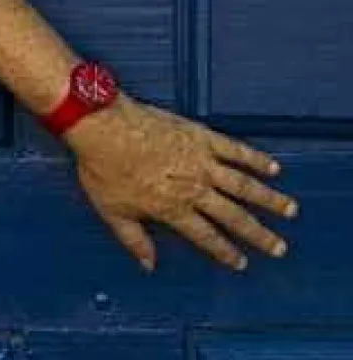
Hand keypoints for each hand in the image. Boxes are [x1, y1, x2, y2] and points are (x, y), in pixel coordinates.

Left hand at [66, 96, 298, 271]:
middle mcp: (194, 188)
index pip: (206, 236)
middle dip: (258, 234)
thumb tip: (148, 265)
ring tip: (289, 210)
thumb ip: (134, 240)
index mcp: (173, 208)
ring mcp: (201, 162)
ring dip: (268, 199)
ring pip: (243, 185)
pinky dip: (255, 159)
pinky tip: (273, 168)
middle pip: (233, 216)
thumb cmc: (102, 167)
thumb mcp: (112, 211)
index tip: (242, 263)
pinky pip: (235, 150)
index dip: (225, 252)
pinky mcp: (201, 137)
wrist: (101, 125)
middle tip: (278, 248)